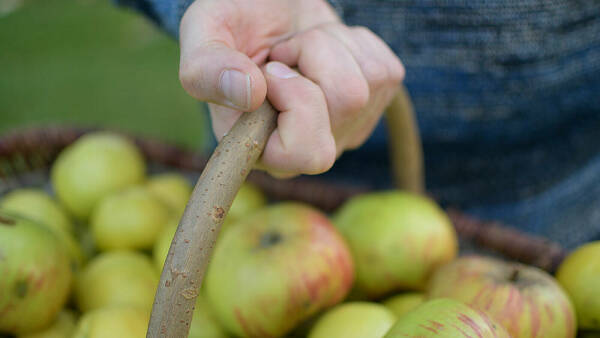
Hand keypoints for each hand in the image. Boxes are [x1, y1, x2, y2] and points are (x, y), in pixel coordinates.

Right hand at [179, 0, 403, 176]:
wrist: (265, 7)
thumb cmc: (232, 24)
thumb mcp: (203, 33)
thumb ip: (205, 67)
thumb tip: (249, 94)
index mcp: (262, 149)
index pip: (308, 153)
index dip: (298, 101)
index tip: (271, 69)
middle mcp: (307, 150)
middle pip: (347, 102)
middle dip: (316, 55)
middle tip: (284, 52)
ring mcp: (345, 130)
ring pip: (368, 83)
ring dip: (331, 44)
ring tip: (300, 47)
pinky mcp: (374, 104)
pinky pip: (385, 70)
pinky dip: (354, 43)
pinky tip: (325, 50)